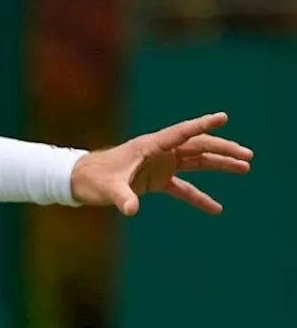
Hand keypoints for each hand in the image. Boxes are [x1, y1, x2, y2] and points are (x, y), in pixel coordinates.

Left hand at [69, 112, 253, 215]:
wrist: (80, 181)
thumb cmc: (93, 179)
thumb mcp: (107, 189)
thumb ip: (121, 198)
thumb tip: (131, 210)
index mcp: (150, 146)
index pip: (181, 133)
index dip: (201, 125)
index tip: (222, 117)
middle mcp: (159, 152)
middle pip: (197, 146)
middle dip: (223, 149)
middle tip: (247, 155)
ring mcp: (160, 165)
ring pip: (196, 162)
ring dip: (219, 164)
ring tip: (244, 168)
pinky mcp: (156, 180)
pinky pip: (183, 187)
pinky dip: (198, 196)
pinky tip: (215, 208)